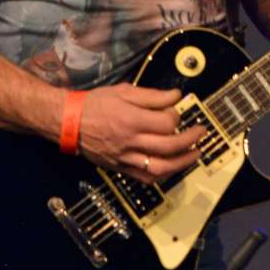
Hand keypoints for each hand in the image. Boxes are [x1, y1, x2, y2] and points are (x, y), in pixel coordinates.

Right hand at [76, 82, 207, 184]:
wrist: (68, 122)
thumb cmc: (96, 104)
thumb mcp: (124, 91)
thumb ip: (152, 95)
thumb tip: (176, 96)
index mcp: (131, 120)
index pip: (166, 123)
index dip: (176, 116)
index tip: (175, 111)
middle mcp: (130, 141)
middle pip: (169, 146)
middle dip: (190, 139)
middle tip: (201, 132)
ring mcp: (125, 158)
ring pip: (160, 168)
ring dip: (182, 163)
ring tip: (195, 154)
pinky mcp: (120, 168)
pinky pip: (145, 178)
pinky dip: (163, 175)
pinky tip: (173, 168)